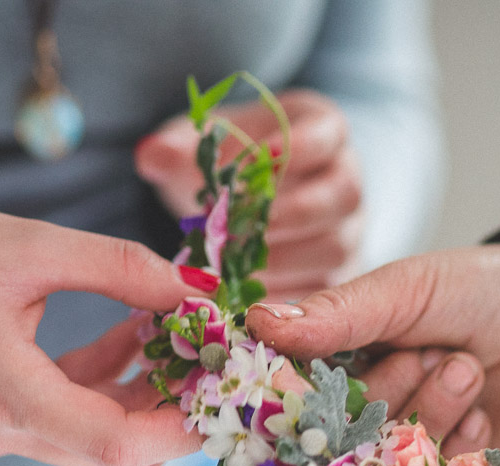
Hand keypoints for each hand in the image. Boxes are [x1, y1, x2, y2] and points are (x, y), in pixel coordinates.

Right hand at [0, 194, 206, 465]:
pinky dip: (112, 381)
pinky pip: (74, 413)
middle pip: (116, 449)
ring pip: (100, 437)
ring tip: (178, 329)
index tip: (229, 391)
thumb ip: (119, 267)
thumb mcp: (29, 245)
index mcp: (2, 394)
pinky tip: (135, 329)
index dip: (183, 428)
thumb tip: (197, 289)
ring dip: (148, 393)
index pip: (115, 443)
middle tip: (219, 358)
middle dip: (177, 410)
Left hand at [136, 89, 362, 299]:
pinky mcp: (338, 274)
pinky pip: (323, 290)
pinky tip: (246, 300)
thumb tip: (151, 156)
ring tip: (236, 268)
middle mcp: (346, 180)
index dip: (299, 147)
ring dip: (285, 260)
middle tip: (241, 227)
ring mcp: (349, 230)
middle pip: (343, 195)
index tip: (260, 156)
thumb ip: (180, 146)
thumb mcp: (203, 144)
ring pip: (336, 247)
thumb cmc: (230, 161)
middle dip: (292, 213)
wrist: (248, 199)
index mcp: (323, 130)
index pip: (327, 133)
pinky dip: (287, 298)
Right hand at [245, 243, 499, 454]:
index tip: (305, 386)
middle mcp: (366, 423)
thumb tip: (258, 322)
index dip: (292, 403)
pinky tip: (483, 411)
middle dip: (385, 394)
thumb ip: (338, 313)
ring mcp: (411, 459)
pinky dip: (463, 449)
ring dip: (431, 412)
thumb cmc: (477, 292)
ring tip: (465, 366)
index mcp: (337, 372)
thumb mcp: (405, 291)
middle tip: (425, 352)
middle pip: (340, 444)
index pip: (290, 406)